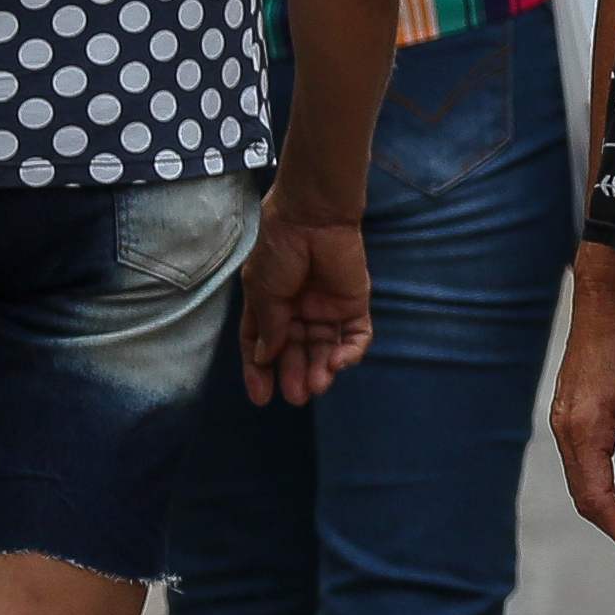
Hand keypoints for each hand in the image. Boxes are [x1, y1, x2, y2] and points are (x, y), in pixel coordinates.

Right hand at [238, 202, 372, 403]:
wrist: (313, 217)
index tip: (261, 397)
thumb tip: (265, 358)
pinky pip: (355, 336)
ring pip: (324, 349)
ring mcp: (326, 308)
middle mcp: (297, 309)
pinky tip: (337, 362)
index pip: (262, 345)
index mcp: (269, 303)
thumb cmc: (279, 248)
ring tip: (316, 386)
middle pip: (295, 351)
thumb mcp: (262, 291)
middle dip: (294, 374)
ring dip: (320, 369)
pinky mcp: (353, 304)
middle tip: (295, 397)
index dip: (259, 371)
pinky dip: (349, 353)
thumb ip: (268, 326)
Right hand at [551, 250, 614, 559]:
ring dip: (607, 502)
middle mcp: (565, 428)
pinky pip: (581, 457)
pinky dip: (600, 479)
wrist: (605, 295)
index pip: (597, 497)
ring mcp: (563, 418)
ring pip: (581, 477)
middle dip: (614, 522)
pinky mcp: (568, 409)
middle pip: (584, 494)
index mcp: (584, 429)